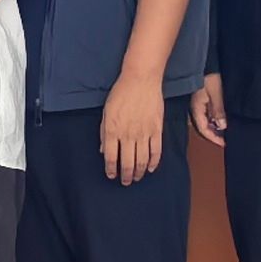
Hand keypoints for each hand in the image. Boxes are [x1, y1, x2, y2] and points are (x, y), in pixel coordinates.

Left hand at [101, 71, 167, 185]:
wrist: (140, 79)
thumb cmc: (121, 93)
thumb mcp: (106, 112)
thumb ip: (104, 133)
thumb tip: (103, 150)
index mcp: (113, 130)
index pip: (111, 157)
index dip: (111, 170)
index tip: (112, 176)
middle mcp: (128, 135)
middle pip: (128, 163)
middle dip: (126, 176)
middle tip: (126, 182)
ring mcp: (144, 133)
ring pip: (142, 160)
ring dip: (140, 172)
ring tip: (137, 177)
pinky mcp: (157, 129)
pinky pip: (156, 151)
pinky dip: (154, 163)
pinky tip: (151, 168)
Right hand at [191, 74, 227, 148]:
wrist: (206, 61)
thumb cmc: (209, 75)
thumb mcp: (216, 94)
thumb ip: (218, 111)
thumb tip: (221, 126)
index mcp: (196, 109)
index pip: (203, 129)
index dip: (214, 138)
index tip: (224, 144)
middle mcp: (195, 108)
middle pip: (203, 127)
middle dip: (214, 134)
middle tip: (226, 139)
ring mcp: (197, 104)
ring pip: (205, 120)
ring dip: (214, 126)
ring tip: (226, 130)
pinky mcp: (201, 99)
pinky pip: (206, 113)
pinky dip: (214, 118)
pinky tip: (222, 119)